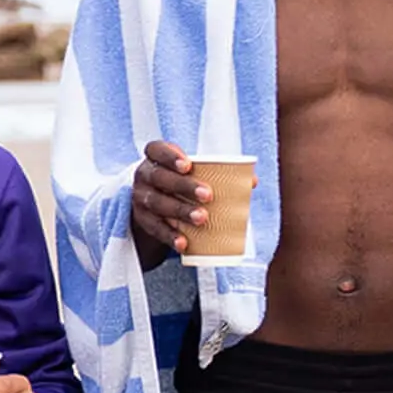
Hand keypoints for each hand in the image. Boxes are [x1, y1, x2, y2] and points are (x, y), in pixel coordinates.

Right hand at [131, 142, 209, 263]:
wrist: (153, 206)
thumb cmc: (181, 183)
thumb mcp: (191, 173)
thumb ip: (218, 173)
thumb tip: (252, 181)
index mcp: (155, 158)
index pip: (156, 150)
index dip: (170, 156)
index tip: (188, 165)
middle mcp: (144, 176)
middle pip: (160, 178)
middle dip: (184, 186)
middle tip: (208, 195)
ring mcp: (140, 199)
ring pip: (158, 204)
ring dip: (180, 211)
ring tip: (202, 218)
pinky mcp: (142, 221)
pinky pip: (155, 229)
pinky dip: (170, 236)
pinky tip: (184, 242)